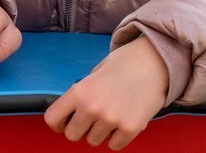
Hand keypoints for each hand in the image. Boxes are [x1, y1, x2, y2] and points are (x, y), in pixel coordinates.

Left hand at [44, 36, 168, 149]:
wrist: (153, 61)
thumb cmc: (123, 65)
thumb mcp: (93, 74)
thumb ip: (81, 95)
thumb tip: (71, 114)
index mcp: (79, 91)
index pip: (52, 118)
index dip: (57, 123)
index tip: (64, 123)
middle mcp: (92, 107)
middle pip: (72, 135)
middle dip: (80, 129)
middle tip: (90, 119)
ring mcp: (111, 120)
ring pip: (94, 141)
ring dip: (99, 132)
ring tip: (110, 115)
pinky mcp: (131, 128)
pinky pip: (115, 145)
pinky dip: (117, 137)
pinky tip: (122, 121)